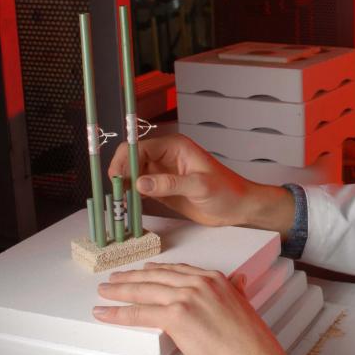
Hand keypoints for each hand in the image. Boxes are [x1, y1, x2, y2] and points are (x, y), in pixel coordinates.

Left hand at [94, 262, 301, 354]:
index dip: (156, 271)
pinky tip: (105, 313)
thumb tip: (239, 281)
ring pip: (144, 291)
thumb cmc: (251, 343)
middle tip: (114, 279)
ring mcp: (186, 297)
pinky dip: (118, 313)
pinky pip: (139, 312)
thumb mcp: (245, 307)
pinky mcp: (176, 316)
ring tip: (104, 292)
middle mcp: (200, 283)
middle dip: (131, 278)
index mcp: (216, 279)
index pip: (177, 271)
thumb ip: (236, 291)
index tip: (142, 271)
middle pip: (156, 277)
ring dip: (120, 291)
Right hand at [108, 134, 295, 234]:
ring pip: (133, 176)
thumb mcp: (199, 186)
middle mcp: (165, 157)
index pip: (140, 147)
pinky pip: (140, 190)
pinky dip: (131, 198)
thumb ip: (170, 184)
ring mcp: (162, 173)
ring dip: (124, 188)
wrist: (238, 208)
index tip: (116, 178)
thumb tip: (141, 183)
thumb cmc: (227, 191)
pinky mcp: (162, 189)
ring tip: (118, 203)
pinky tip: (127, 208)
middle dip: (121, 174)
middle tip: (115, 193)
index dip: (124, 161)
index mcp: (174, 146)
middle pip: (132, 160)